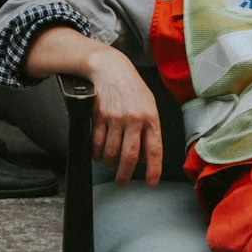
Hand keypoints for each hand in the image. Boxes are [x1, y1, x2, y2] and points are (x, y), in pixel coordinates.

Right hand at [87, 51, 164, 185]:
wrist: (111, 69)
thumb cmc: (132, 89)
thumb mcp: (149, 106)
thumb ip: (149, 132)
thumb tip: (146, 158)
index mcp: (151, 117)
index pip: (154, 149)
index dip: (154, 169)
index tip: (151, 183)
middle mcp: (134, 118)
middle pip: (129, 155)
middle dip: (125, 174)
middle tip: (122, 182)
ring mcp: (115, 117)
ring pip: (111, 151)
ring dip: (109, 163)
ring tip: (110, 165)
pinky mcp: (99, 116)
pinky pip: (97, 143)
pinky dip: (97, 153)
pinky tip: (99, 154)